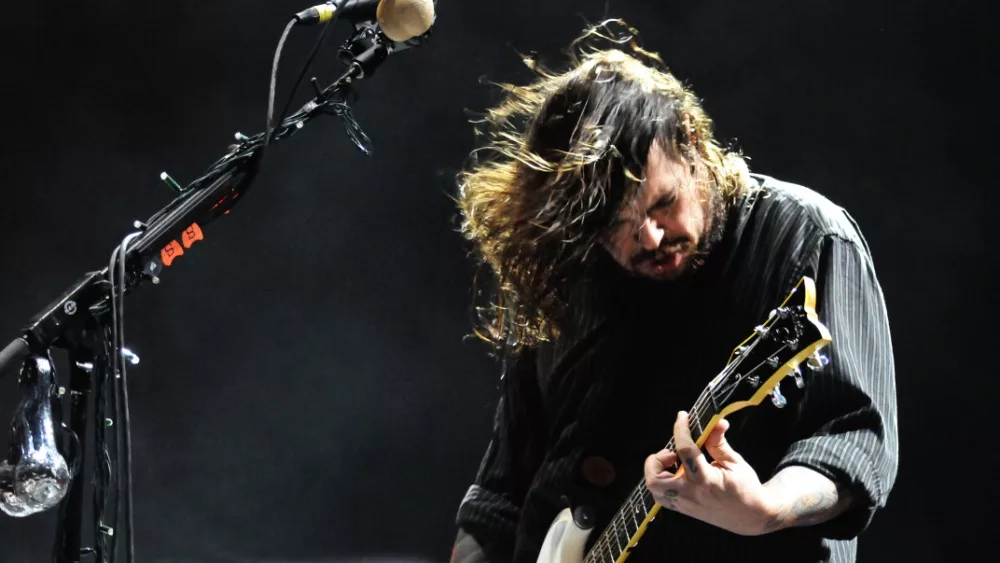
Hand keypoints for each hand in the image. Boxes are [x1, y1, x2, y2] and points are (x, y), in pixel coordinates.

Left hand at [643, 411, 775, 535]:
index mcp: (705, 480)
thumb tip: (717, 422)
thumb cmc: (745, 488)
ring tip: (674, 462)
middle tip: (672, 453)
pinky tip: (677, 473)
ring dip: (657, 471)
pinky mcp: (683, 509)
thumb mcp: (735, 462)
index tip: (683, 416)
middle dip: (657, 460)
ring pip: (655, 489)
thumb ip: (719, 443)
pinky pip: (662, 495)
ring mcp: (684, 504)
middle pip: (654, 479)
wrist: (751, 516)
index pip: (684, 450)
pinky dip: (663, 481)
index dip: (681, 429)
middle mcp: (689, 494)